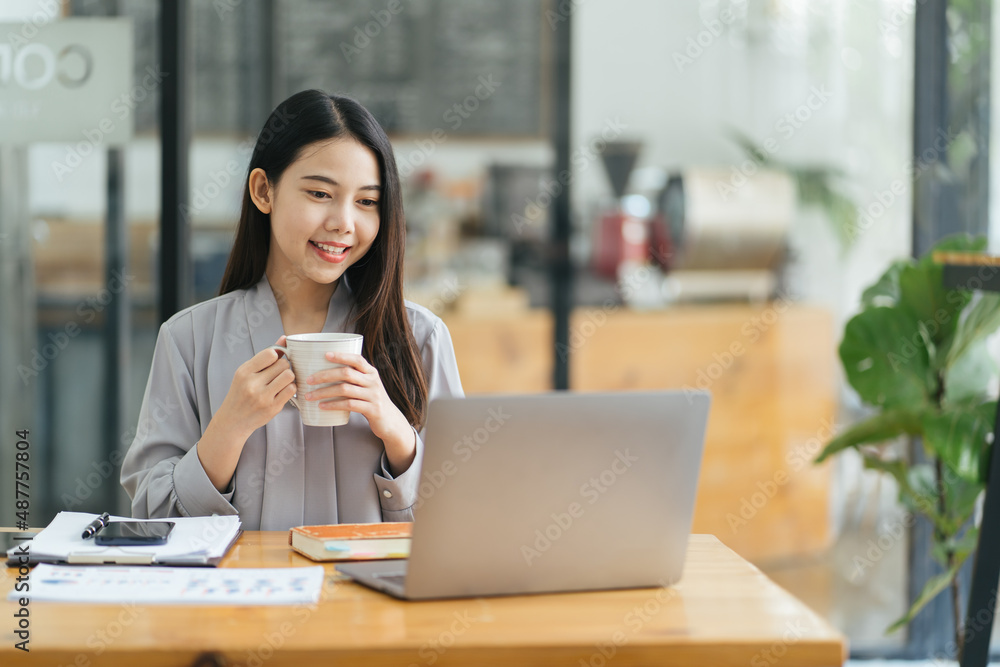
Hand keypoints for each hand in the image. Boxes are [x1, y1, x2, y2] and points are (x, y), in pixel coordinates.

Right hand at [214, 336, 296, 439]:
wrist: (233, 420)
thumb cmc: (241, 392)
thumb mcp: (247, 372)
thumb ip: (265, 356)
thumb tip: (284, 338)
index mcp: (244, 372)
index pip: (270, 353)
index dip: (276, 355)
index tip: (274, 361)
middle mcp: (252, 384)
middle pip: (283, 364)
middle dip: (283, 367)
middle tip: (277, 374)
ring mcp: (263, 397)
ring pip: (289, 376)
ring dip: (288, 377)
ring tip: (281, 381)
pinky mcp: (273, 408)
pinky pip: (291, 390)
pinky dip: (290, 388)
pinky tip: (282, 390)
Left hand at [303, 351, 415, 473]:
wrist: (390, 421)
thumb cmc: (372, 401)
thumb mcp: (367, 386)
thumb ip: (353, 378)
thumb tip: (324, 371)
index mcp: (371, 372)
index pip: (356, 359)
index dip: (341, 355)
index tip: (325, 354)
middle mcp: (373, 381)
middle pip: (346, 373)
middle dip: (325, 375)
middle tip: (309, 380)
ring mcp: (373, 396)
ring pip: (345, 389)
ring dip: (324, 392)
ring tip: (310, 396)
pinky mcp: (372, 410)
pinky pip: (349, 405)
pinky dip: (333, 405)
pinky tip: (322, 406)